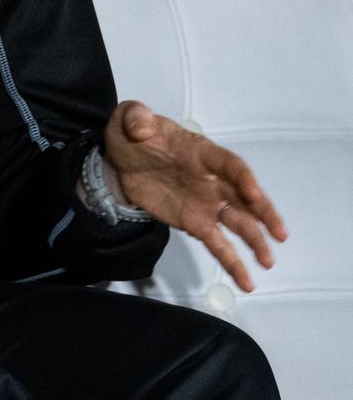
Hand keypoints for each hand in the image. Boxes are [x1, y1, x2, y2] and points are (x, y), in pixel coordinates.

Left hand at [104, 100, 287, 292]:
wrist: (120, 162)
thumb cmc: (133, 136)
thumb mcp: (130, 118)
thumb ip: (136, 118)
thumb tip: (140, 128)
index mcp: (201, 152)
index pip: (229, 164)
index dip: (242, 178)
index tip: (253, 193)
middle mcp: (212, 179)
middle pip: (244, 196)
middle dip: (264, 213)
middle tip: (280, 233)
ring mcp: (207, 203)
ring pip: (238, 223)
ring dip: (255, 241)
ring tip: (268, 261)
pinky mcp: (196, 223)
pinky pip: (218, 244)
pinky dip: (232, 262)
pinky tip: (246, 282)